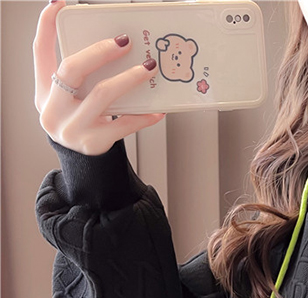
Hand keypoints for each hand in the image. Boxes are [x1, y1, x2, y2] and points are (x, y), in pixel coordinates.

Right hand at [34, 0, 164, 155]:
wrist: (82, 162)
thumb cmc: (80, 120)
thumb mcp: (70, 97)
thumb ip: (81, 75)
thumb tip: (114, 46)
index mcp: (44, 90)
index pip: (40, 52)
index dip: (47, 26)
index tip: (58, 3)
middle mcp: (53, 108)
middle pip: (72, 70)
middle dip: (99, 51)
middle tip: (124, 41)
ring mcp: (73, 128)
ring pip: (102, 95)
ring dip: (128, 78)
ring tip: (148, 69)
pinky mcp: (94, 143)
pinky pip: (124, 125)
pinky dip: (143, 116)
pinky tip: (157, 109)